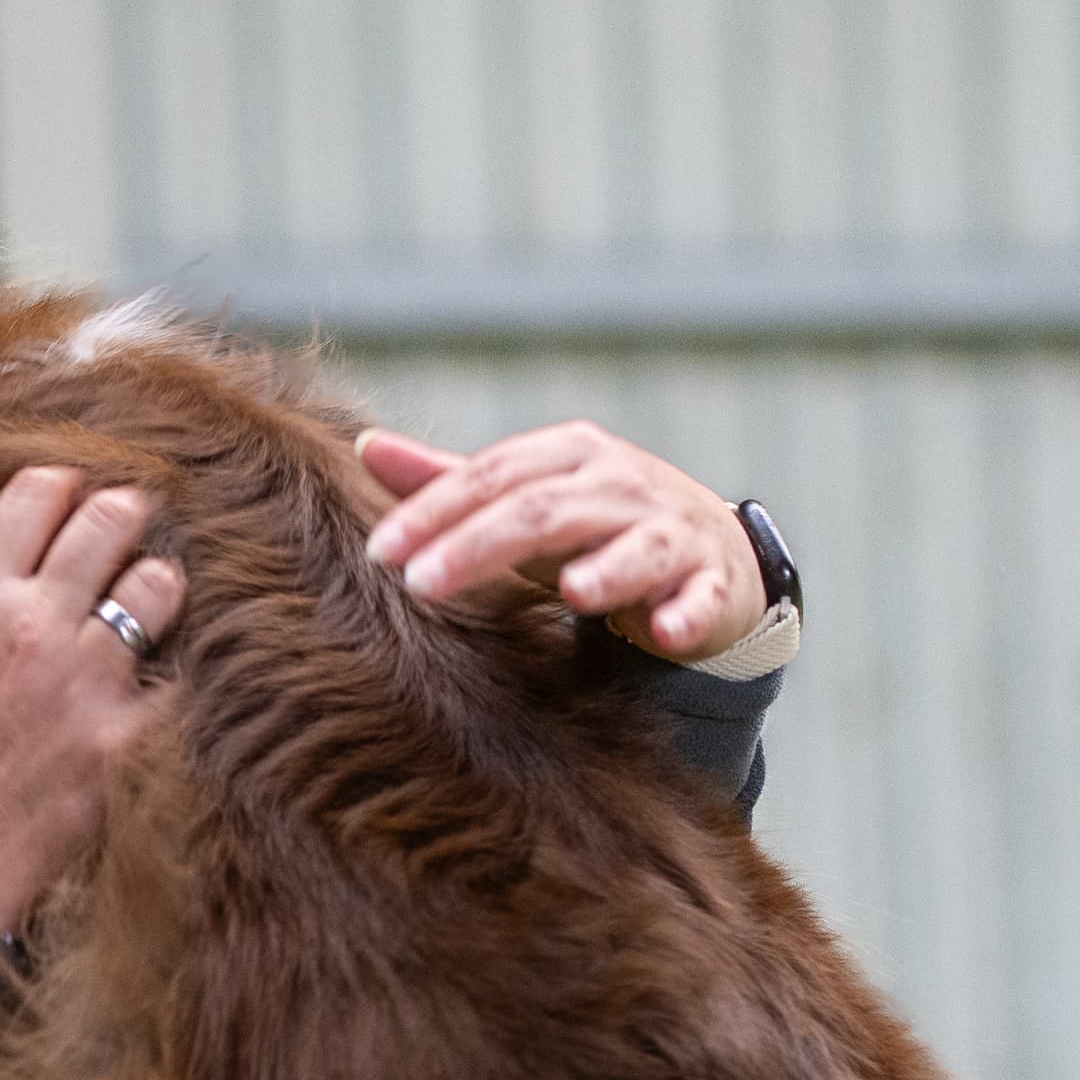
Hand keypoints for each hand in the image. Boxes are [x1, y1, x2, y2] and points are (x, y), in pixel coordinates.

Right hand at [0, 465, 184, 936]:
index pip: (38, 493)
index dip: (63, 483)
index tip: (73, 497)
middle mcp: (36, 627)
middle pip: (111, 518)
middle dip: (125, 513)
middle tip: (128, 528)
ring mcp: (86, 681)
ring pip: (158, 585)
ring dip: (157, 584)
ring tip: (149, 599)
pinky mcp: (125, 736)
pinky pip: (180, 677)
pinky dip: (179, 670)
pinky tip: (169, 673)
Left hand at [358, 421, 763, 662]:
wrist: (706, 552)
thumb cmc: (591, 528)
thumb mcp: (523, 499)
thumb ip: (451, 481)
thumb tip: (367, 447)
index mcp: (569, 455)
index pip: (492, 476)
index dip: (433, 510)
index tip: (378, 553)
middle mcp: (621, 484)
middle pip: (545, 510)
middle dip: (481, 544)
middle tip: (420, 584)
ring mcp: (672, 531)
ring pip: (637, 546)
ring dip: (607, 569)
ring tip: (572, 591)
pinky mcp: (712, 581)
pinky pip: (703, 597)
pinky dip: (690, 612)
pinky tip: (669, 632)